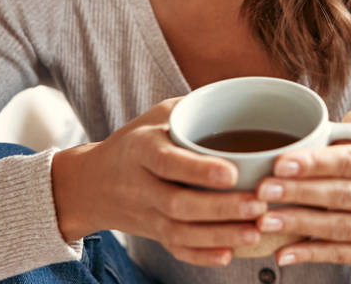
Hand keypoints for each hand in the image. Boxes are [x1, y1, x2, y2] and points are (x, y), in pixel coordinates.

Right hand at [51, 98, 267, 266]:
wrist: (92, 183)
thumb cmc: (137, 141)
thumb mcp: (157, 115)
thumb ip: (193, 107)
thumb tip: (242, 92)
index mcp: (142, 149)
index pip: (169, 162)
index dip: (199, 171)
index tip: (233, 173)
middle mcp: (141, 185)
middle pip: (178, 204)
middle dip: (220, 209)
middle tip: (258, 205)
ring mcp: (145, 215)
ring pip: (179, 232)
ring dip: (218, 236)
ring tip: (254, 232)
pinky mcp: (152, 234)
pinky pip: (175, 250)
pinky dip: (201, 257)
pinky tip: (229, 255)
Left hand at [256, 106, 350, 267]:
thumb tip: (337, 128)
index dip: (316, 163)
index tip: (280, 163)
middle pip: (345, 195)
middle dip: (300, 193)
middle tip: (263, 190)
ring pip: (340, 228)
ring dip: (299, 224)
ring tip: (265, 220)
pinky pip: (341, 256)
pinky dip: (309, 254)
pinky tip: (282, 252)